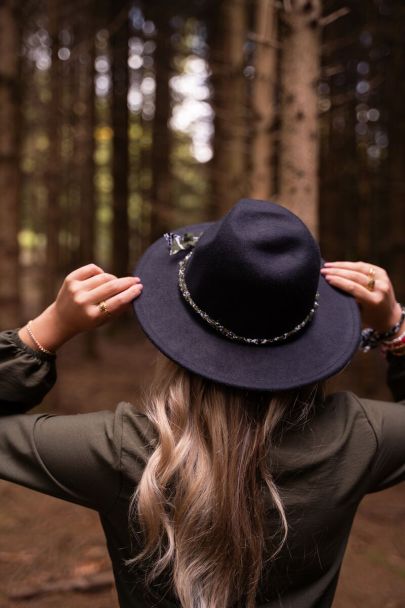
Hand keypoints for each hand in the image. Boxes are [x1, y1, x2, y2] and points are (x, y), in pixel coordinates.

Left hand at [19, 264, 142, 351]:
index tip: (140, 288)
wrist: (61, 319)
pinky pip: (92, 268)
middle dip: (127, 282)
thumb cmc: (88, 320)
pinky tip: (101, 277)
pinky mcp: (70, 280)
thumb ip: (119, 308)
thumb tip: (134, 294)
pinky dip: (100, 271)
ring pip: (104, 276)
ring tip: (116, 283)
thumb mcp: (103, 320)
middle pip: (112, 287)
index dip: (131, 293)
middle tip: (137, 280)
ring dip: (114, 279)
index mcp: (93, 315)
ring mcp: (76, 289)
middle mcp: (83, 301)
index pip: (117, 301)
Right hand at [321, 261, 401, 332]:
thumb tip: (331, 286)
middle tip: (323, 270)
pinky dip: (350, 265)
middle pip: (356, 276)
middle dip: (337, 272)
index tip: (326, 278)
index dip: (339, 281)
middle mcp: (381, 288)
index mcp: (374, 301)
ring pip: (359, 268)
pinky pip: (364, 266)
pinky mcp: (383, 273)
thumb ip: (348, 300)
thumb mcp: (358, 313)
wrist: (390, 316)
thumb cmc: (370, 318)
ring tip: (328, 266)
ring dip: (341, 265)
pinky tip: (339, 265)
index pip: (354, 288)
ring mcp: (383, 279)